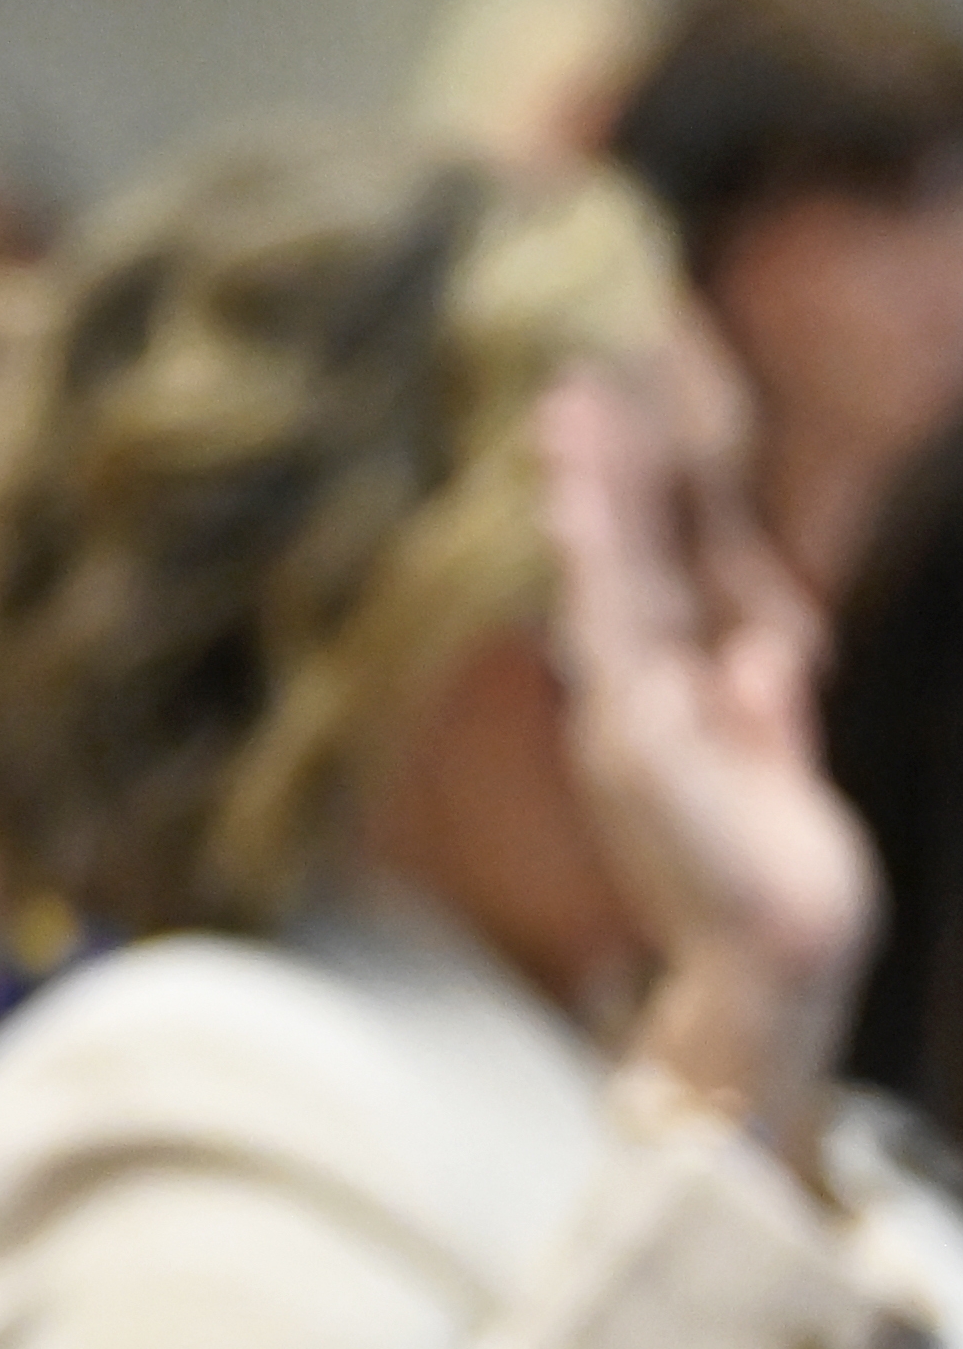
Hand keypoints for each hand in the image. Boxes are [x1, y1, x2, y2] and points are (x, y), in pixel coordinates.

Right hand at [537, 367, 876, 1157]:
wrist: (778, 967)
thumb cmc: (778, 886)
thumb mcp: (780, 778)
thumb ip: (769, 713)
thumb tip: (767, 649)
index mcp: (663, 702)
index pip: (651, 579)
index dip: (637, 500)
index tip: (617, 424)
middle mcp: (629, 700)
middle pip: (616, 562)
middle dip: (598, 471)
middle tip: (574, 381)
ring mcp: (626, 717)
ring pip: (603, 582)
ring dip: (587, 494)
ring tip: (568, 414)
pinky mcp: (638, 741)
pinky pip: (610, 636)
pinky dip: (593, 568)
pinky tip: (576, 512)